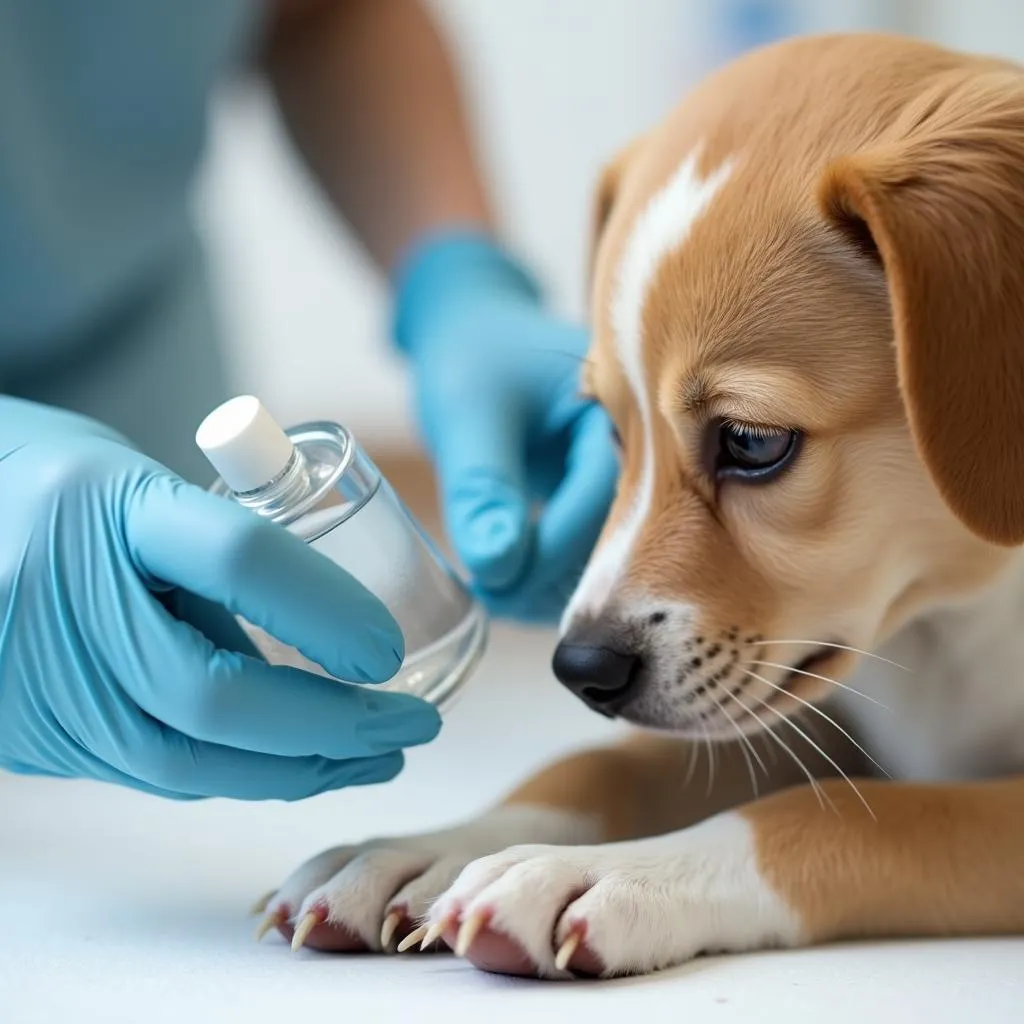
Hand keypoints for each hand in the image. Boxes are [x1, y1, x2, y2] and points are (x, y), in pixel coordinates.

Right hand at [0, 398, 439, 799]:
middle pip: (213, 697)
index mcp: (104, 505)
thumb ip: (217, 554)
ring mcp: (34, 680)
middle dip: (331, 727)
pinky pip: (155, 772)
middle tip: (414, 725)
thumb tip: (327, 632)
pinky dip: (241, 774)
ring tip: (378, 757)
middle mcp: (60, 598)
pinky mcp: (26, 735)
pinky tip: (300, 764)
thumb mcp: (139, 487)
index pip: (236, 560)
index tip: (388, 650)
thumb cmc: (60, 485)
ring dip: (300, 770)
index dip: (326, 611)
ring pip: (186, 763)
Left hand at [395, 232, 616, 622]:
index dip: (549, 551)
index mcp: (619, 410)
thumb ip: (482, 488)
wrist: (471, 325)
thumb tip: (496, 568)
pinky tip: (507, 581)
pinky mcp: (590, 488)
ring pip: (595, 549)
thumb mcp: (468, 413)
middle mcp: (631, 445)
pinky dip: (545, 567)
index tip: (497, 584)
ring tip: (493, 596)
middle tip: (494, 601)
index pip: (599, 500)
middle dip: (550, 576)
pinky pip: (579, 540)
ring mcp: (615, 470)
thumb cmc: (470, 354)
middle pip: (609, 534)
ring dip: (549, 582)